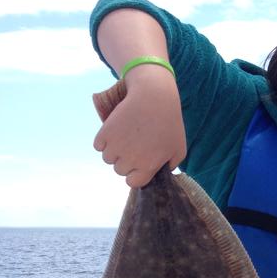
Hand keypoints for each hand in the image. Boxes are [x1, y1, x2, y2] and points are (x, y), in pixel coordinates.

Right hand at [93, 65, 186, 188]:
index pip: (132, 182)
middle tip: (133, 146)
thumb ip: (171, 165)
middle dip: (125, 160)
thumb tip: (161, 173)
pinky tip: (113, 132)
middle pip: (119, 170)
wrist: (153, 95)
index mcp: (148, 166)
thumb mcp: (179, 148)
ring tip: (124, 138)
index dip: (134, 174)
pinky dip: (103, 141)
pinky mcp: (105, 132)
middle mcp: (130, 160)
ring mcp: (116, 146)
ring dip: (113, 151)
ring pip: (107, 158)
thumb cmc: (170, 121)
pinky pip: (98, 146)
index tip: (138, 164)